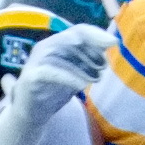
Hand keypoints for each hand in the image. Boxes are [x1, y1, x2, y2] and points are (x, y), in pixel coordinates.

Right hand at [1, 22, 112, 144]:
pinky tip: (81, 85)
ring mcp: (35, 61)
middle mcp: (45, 48)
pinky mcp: (30, 77)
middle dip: (91, 50)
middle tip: (104, 66)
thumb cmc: (54, 91)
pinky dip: (68, 76)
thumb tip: (111, 42)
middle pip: (71, 38)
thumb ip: (90, 59)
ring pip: (61, 55)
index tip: (114, 43)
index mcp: (56, 43)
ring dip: (83, 66)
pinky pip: (51, 72)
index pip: (78, 30)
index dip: (97, 35)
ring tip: (96, 78)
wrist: (32, 114)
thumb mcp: (76, 73)